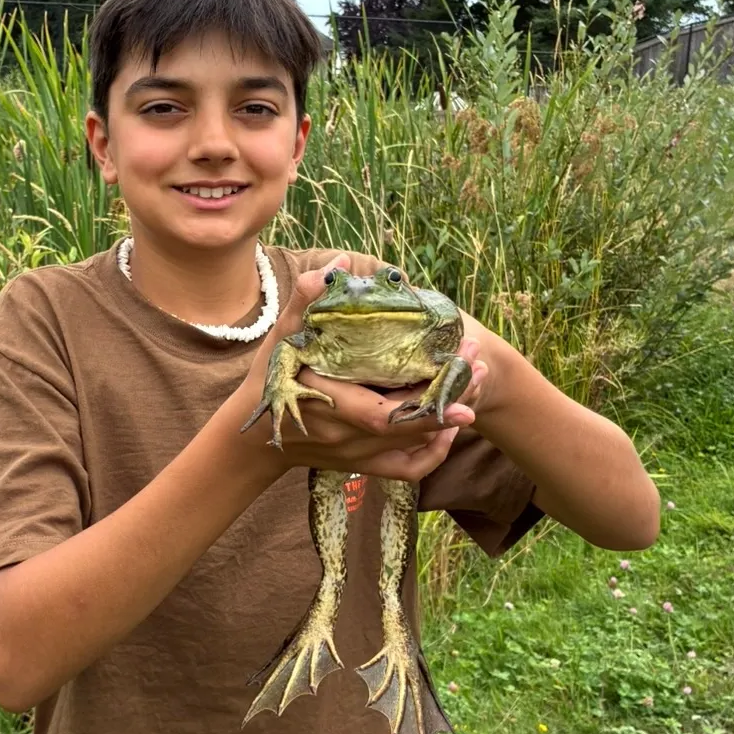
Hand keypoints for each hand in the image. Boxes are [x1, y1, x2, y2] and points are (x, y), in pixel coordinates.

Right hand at [230, 254, 488, 482]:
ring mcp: (357, 454)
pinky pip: (408, 468)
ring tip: (476, 383)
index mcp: (329, 403)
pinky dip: (434, 451)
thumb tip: (338, 265)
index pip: (385, 412)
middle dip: (450, 396)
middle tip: (479, 365)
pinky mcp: (362, 466)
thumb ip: (305, 301)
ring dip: (450, 418)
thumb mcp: (280, 338)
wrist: (254, 440)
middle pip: (410, 427)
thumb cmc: (267, 381)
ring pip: (415, 445)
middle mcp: (347, 435)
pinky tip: (449, 426)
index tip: (460, 365)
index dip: (427, 397)